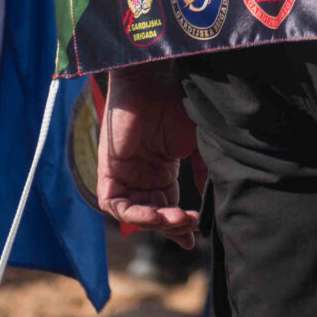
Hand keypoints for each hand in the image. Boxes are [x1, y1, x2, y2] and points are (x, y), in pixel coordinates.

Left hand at [98, 64, 201, 247]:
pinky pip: (114, 204)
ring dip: (155, 223)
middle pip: (152, 215)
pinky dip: (134, 214)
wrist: (155, 78)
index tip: (193, 238)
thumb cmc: (177, 102)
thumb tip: (208, 200)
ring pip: (133, 214)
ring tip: (177, 219)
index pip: (167, 208)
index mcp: (161, 170)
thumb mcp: (196, 143)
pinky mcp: (108, 169)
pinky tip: (156, 214)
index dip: (178, 226)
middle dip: (171, 225)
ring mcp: (124, 173)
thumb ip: (200, 172)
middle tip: (190, 224)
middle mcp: (141, 175)